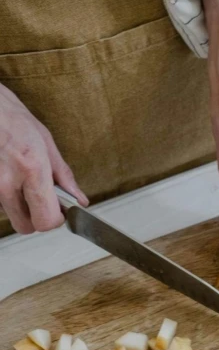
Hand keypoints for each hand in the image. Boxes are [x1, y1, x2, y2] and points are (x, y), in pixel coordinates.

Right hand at [0, 83, 87, 233]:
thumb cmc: (15, 123)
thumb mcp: (48, 145)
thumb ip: (64, 177)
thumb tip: (80, 200)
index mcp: (33, 171)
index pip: (46, 219)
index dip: (56, 220)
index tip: (60, 211)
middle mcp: (9, 183)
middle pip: (26, 227)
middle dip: (38, 219)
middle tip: (44, 202)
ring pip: (13, 216)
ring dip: (23, 208)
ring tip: (27, 184)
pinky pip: (2, 204)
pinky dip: (10, 199)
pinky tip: (15, 180)